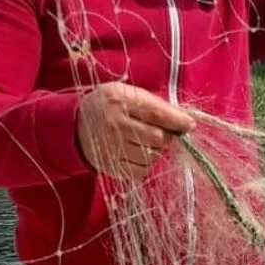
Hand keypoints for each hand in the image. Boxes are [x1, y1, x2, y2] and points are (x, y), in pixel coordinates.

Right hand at [76, 82, 194, 180]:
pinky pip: (140, 171)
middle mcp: (114, 124)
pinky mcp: (110, 166)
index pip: (156, 113)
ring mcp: (111, 147)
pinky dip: (147, 164)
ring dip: (157, 151)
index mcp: (119, 100)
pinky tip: (140, 153)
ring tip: (148, 142)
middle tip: (166, 132)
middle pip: (157, 138)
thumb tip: (186, 121)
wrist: (75, 125)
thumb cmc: (111, 106)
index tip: (189, 124)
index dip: (178, 121)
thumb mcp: (129, 94)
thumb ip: (156, 105)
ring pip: (151, 156)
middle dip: (168, 136)